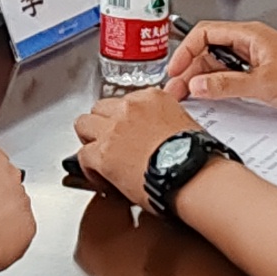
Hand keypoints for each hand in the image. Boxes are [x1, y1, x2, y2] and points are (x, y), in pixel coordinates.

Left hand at [69, 88, 201, 208]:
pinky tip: (101, 177)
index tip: (127, 131)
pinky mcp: (103, 153)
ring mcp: (113, 129)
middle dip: (102, 124)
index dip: (123, 119)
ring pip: (83, 124)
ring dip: (89, 139)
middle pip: (100, 108)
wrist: (191, 173)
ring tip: (98, 155)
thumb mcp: (184, 124)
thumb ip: (165, 121)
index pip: (126, 101)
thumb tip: (159, 134)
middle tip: (109, 141)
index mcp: (151, 98)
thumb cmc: (194, 155)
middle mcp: (129, 108)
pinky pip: (82, 156)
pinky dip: (89, 168)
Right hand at [166, 17, 276, 118]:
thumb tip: (198, 85)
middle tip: (176, 90)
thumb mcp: (264, 83)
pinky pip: (231, 80)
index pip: (206, 33)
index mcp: (250, 36)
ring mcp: (255, 62)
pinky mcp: (261, 78)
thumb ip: (227, 84)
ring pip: (218, 67)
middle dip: (190, 69)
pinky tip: (212, 100)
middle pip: (208, 51)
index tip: (175, 70)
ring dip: (202, 80)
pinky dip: (217, 89)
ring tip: (188, 97)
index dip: (186, 50)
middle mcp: (250, 46)